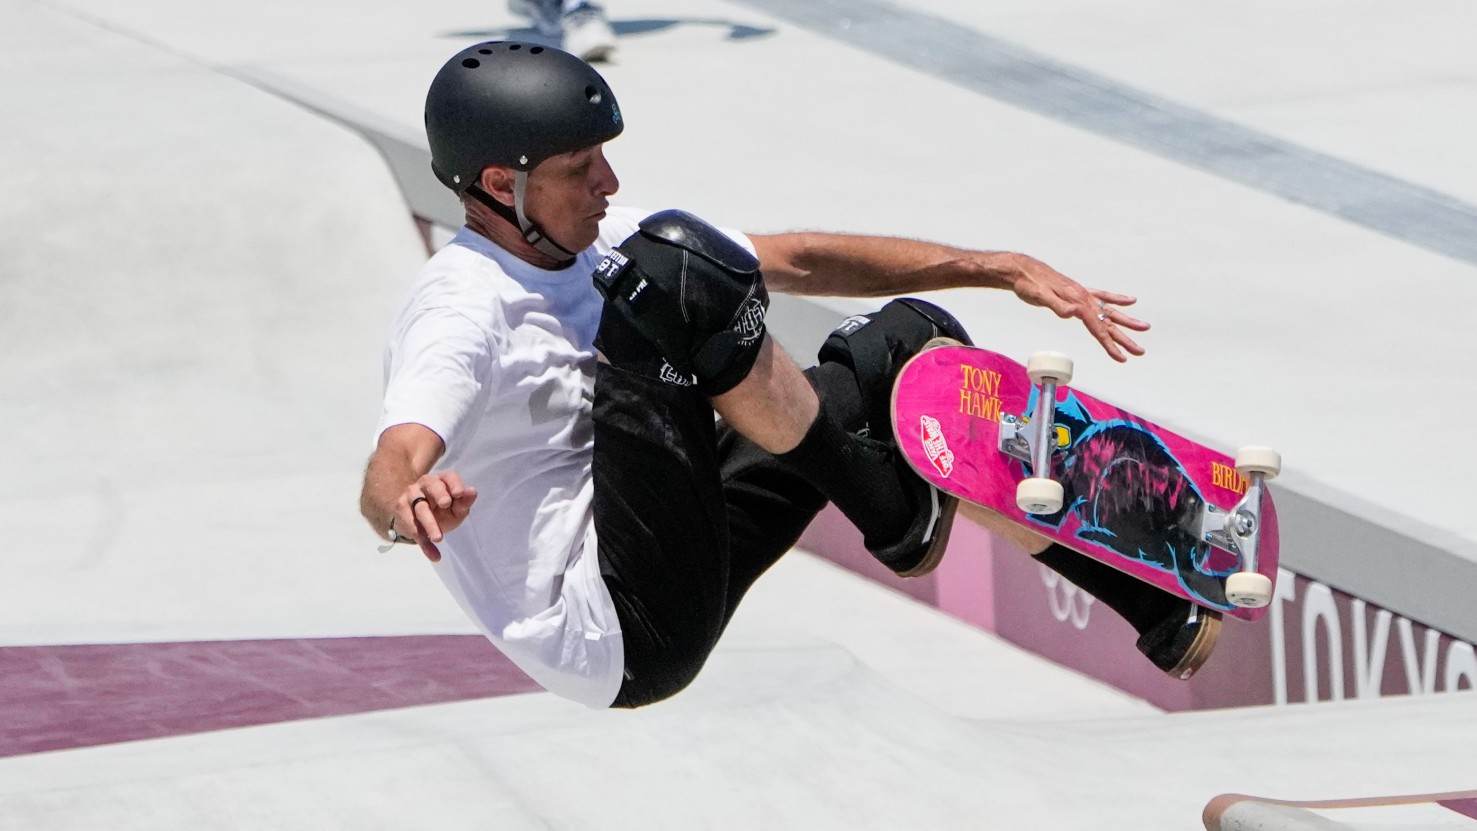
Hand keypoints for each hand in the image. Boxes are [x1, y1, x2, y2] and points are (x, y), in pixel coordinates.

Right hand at [393, 471, 477, 562]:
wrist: (420, 521)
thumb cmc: (444, 510)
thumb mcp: (457, 508)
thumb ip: (465, 501)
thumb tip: (472, 491)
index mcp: (442, 480)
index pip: (448, 476)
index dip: (454, 483)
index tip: (459, 493)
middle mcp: (425, 483)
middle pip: (431, 486)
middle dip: (439, 494)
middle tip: (446, 504)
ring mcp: (411, 495)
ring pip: (420, 508)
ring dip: (429, 524)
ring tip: (438, 538)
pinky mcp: (402, 510)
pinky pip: (412, 527)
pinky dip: (423, 543)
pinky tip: (434, 555)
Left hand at [1002, 254, 1149, 361]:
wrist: (1023, 270)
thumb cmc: (1030, 284)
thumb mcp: (1040, 297)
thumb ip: (1058, 306)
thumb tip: (1074, 313)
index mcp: (1077, 302)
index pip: (1098, 328)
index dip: (1110, 344)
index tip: (1121, 357)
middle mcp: (1084, 298)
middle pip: (1108, 322)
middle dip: (1124, 338)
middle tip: (1140, 351)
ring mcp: (1083, 295)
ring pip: (1109, 311)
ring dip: (1126, 321)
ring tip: (1144, 327)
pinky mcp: (1078, 292)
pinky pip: (1102, 296)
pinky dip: (1117, 299)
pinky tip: (1130, 301)